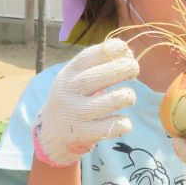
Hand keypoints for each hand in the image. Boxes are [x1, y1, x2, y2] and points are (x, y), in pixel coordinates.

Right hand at [33, 39, 138, 166]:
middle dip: (123, 68)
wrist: (51, 134)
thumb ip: (98, 66)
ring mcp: (75, 113)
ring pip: (112, 101)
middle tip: (134, 69)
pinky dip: (124, 123)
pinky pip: (114, 126)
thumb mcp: (76, 79)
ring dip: (128, 95)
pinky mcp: (83, 134)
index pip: (90, 55)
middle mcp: (68, 91)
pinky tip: (121, 121)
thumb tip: (129, 53)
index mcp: (68, 73)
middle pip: (98, 76)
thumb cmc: (73, 100)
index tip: (127, 53)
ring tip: (128, 97)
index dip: (114, 50)